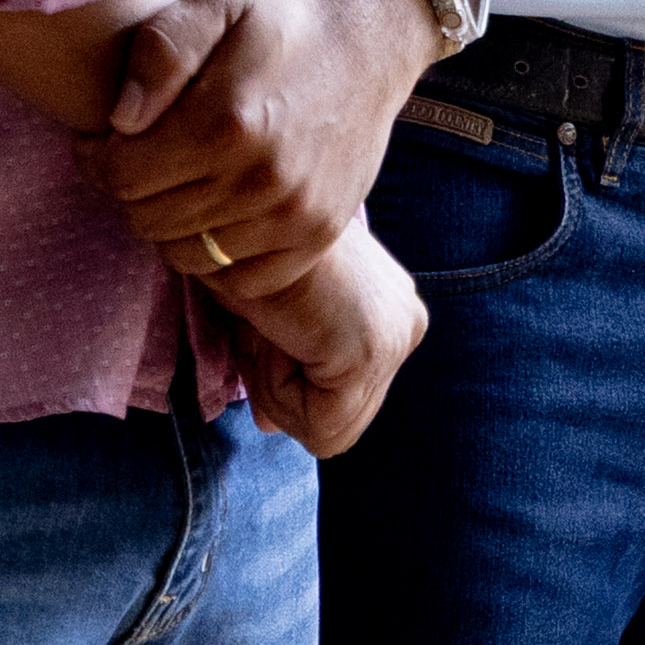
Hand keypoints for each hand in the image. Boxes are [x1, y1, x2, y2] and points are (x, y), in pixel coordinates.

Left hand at [81, 0, 431, 276]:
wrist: (372, 35)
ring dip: (172, 224)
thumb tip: (121, 121)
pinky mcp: (320, 234)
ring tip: (181, 183)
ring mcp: (296, 214)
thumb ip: (160, 52)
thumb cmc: (283, 17)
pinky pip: (243, 280)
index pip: (122, 175)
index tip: (105, 140)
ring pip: (190, 255)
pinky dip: (220, 258)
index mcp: (228, 121)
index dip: (99, 158)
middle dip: (133, 190)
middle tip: (143, 158)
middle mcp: (263, 178)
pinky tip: (220, 213)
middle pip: (150, 219)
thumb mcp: (215, 3)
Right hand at [206, 217, 425, 456]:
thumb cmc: (241, 252)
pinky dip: (276, 391)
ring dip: (275, 389)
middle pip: (342, 423)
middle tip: (262, 329)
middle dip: (283, 390)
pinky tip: (274, 333)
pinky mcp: (371, 351)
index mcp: (391, 308)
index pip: (342, 399)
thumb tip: (272, 426)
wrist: (237, 211)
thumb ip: (285, 368)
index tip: (262, 330)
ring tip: (268, 327)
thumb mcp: (270, 317)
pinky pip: (319, 427)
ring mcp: (397, 338)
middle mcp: (407, 322)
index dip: (286, 383)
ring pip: (330, 433)